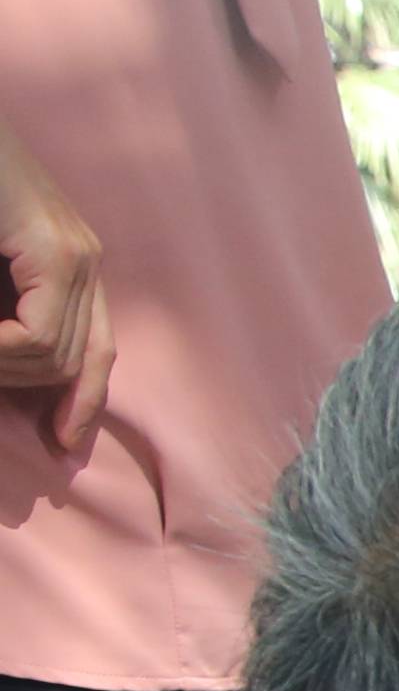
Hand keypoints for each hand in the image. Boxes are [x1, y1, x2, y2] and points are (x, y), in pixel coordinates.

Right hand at [0, 118, 109, 466]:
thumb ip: (8, 311)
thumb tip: (13, 368)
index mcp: (71, 261)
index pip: (96, 352)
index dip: (82, 403)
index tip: (60, 443)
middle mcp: (84, 257)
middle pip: (82, 360)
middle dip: (36, 395)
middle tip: (3, 401)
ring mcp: (73, 251)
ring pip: (55, 354)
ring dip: (4, 371)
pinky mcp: (52, 248)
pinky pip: (38, 336)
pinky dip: (0, 353)